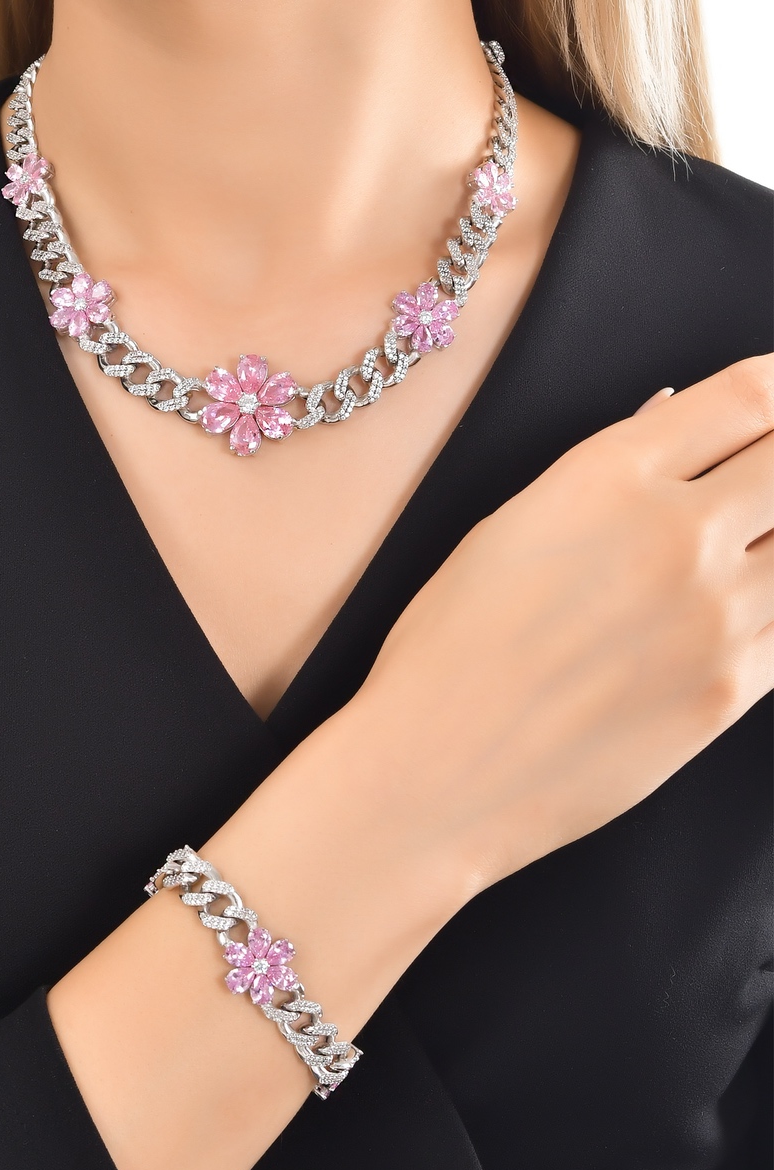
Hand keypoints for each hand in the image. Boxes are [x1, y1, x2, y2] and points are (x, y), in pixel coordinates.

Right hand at [353, 354, 773, 888]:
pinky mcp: (732, 690)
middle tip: (766, 478)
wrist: (435, 768)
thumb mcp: (504, 533)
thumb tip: (667, 423)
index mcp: (604, 479)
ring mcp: (714, 616)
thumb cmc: (444, 652)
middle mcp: (674, 534)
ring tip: (740, 552)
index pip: (749, 396)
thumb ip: (600, 479)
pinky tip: (741, 607)